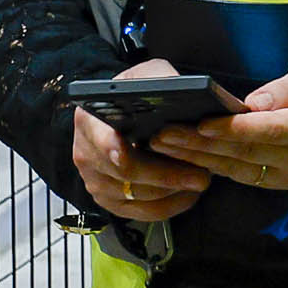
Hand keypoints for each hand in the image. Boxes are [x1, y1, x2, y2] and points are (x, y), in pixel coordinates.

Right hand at [71, 57, 209, 223]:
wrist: (120, 111)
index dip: (112, 149)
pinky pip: (137, 213)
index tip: (125, 154)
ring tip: (200, 182)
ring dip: (170, 193)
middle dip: (166, 176)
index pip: (100, 140)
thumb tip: (179, 91)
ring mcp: (95, 180)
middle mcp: (86, 154)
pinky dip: (166, 207)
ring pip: (134, 196)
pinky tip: (188, 195)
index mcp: (90, 121)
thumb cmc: (138, 92)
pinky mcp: (109, 199)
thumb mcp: (148, 74)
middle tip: (201, 175)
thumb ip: (159, 80)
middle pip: (125, 174)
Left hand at [149, 58, 287, 194]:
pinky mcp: (276, 182)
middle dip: (203, 142)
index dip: (237, 128)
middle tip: (166, 132)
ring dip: (197, 156)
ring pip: (237, 167)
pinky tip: (183, 154)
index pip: (275, 130)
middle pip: (249, 152)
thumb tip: (255, 103)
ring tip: (163, 143)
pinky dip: (208, 164)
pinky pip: (238, 174)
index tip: (203, 122)